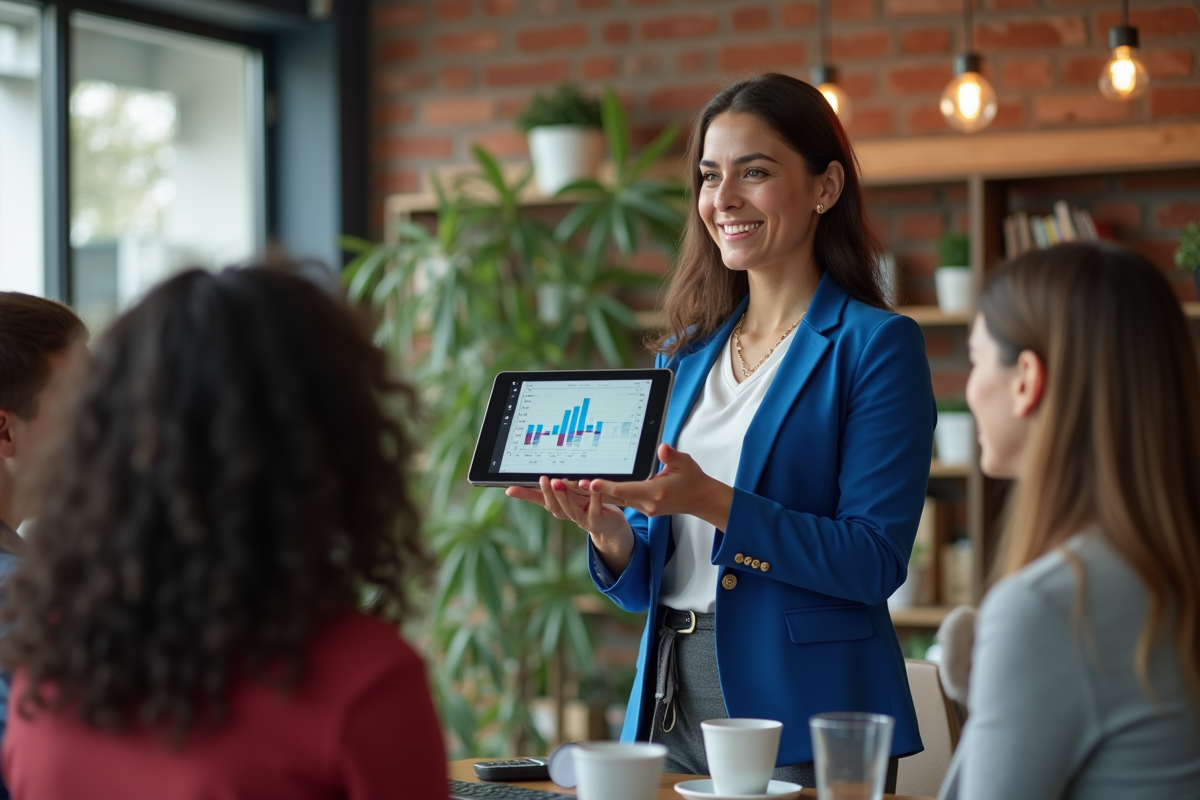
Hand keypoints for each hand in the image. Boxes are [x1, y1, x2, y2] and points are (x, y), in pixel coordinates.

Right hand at [505, 477, 634, 571]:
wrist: (607, 524)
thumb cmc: (583, 505)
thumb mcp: (563, 497)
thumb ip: (542, 491)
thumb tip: (511, 488)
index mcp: (557, 507)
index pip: (540, 500)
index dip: (527, 495)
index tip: (515, 487)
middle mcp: (566, 514)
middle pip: (554, 505)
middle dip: (548, 492)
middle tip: (543, 479)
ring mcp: (581, 519)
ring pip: (571, 507)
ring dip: (566, 495)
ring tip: (561, 482)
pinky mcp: (596, 519)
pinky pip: (595, 507)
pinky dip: (593, 495)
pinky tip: (592, 484)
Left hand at [586, 443, 733, 530]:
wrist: (700, 499)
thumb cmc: (692, 479)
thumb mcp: (686, 464)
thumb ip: (672, 456)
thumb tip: (662, 448)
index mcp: (654, 493)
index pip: (625, 490)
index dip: (606, 486)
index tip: (589, 481)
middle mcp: (646, 504)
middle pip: (613, 497)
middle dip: (591, 491)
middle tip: (569, 483)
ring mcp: (643, 508)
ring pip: (613, 501)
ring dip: (594, 494)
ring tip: (572, 485)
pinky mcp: (641, 507)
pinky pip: (619, 502)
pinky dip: (604, 495)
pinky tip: (589, 489)